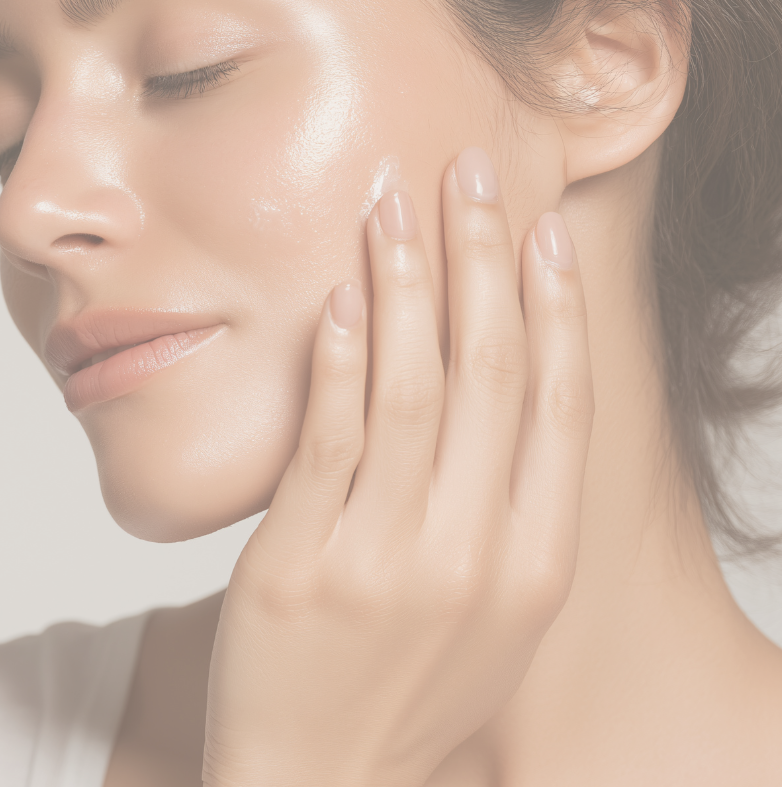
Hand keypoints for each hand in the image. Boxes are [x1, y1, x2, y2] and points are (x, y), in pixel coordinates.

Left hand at [203, 148, 593, 786]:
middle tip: (469, 174)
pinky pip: (329, 433)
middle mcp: (474, 553)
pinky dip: (339, 354)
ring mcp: (386, 558)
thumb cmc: (411, 688)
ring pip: (411, 384)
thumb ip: (506, 509)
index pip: (559, 403)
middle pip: (491, 371)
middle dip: (481, 257)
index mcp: (535, 563)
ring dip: (405, 280)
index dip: (553, 305)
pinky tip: (343, 293)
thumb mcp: (495, 613)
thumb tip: (504, 385)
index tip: (541, 230)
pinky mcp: (301, 561)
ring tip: (394, 203)